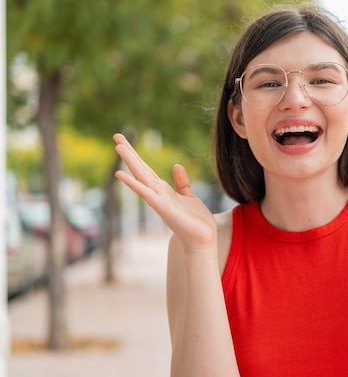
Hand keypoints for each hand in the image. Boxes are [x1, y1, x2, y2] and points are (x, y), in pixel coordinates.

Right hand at [113, 133, 216, 253]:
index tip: (124, 140)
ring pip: (142, 178)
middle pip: (141, 170)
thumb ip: (181, 183)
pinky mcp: (163, 209)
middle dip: (129, 153)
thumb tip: (176, 165)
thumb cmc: (195, 222)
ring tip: (118, 147)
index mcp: (163, 191)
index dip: (136, 155)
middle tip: (116, 135)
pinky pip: (147, 194)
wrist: (203, 241)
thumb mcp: (189, 197)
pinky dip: (134, 184)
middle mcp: (158, 194)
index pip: (147, 170)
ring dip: (130, 163)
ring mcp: (159, 201)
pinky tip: (121, 175)